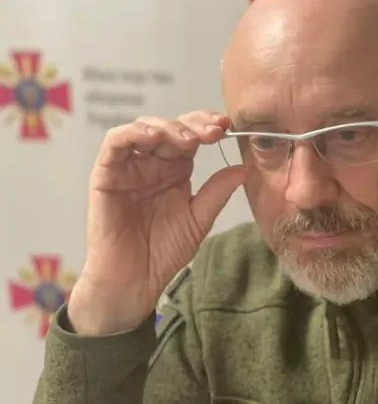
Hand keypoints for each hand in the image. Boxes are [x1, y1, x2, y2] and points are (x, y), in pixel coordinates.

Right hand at [67, 111, 249, 334]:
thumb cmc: (164, 252)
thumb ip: (218, 190)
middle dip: (194, 124)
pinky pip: (114, 143)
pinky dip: (133, 133)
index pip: (191, 136)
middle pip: (170, 127)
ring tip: (189, 139)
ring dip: (167, 126)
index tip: (229, 126)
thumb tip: (246, 167)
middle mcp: (152, 163)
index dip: (208, 126)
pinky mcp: (105, 175)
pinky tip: (154, 137)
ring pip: (143, 128)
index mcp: (175, 170)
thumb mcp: (199, 218)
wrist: (135, 280)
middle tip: (215, 130)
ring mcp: (128, 167)